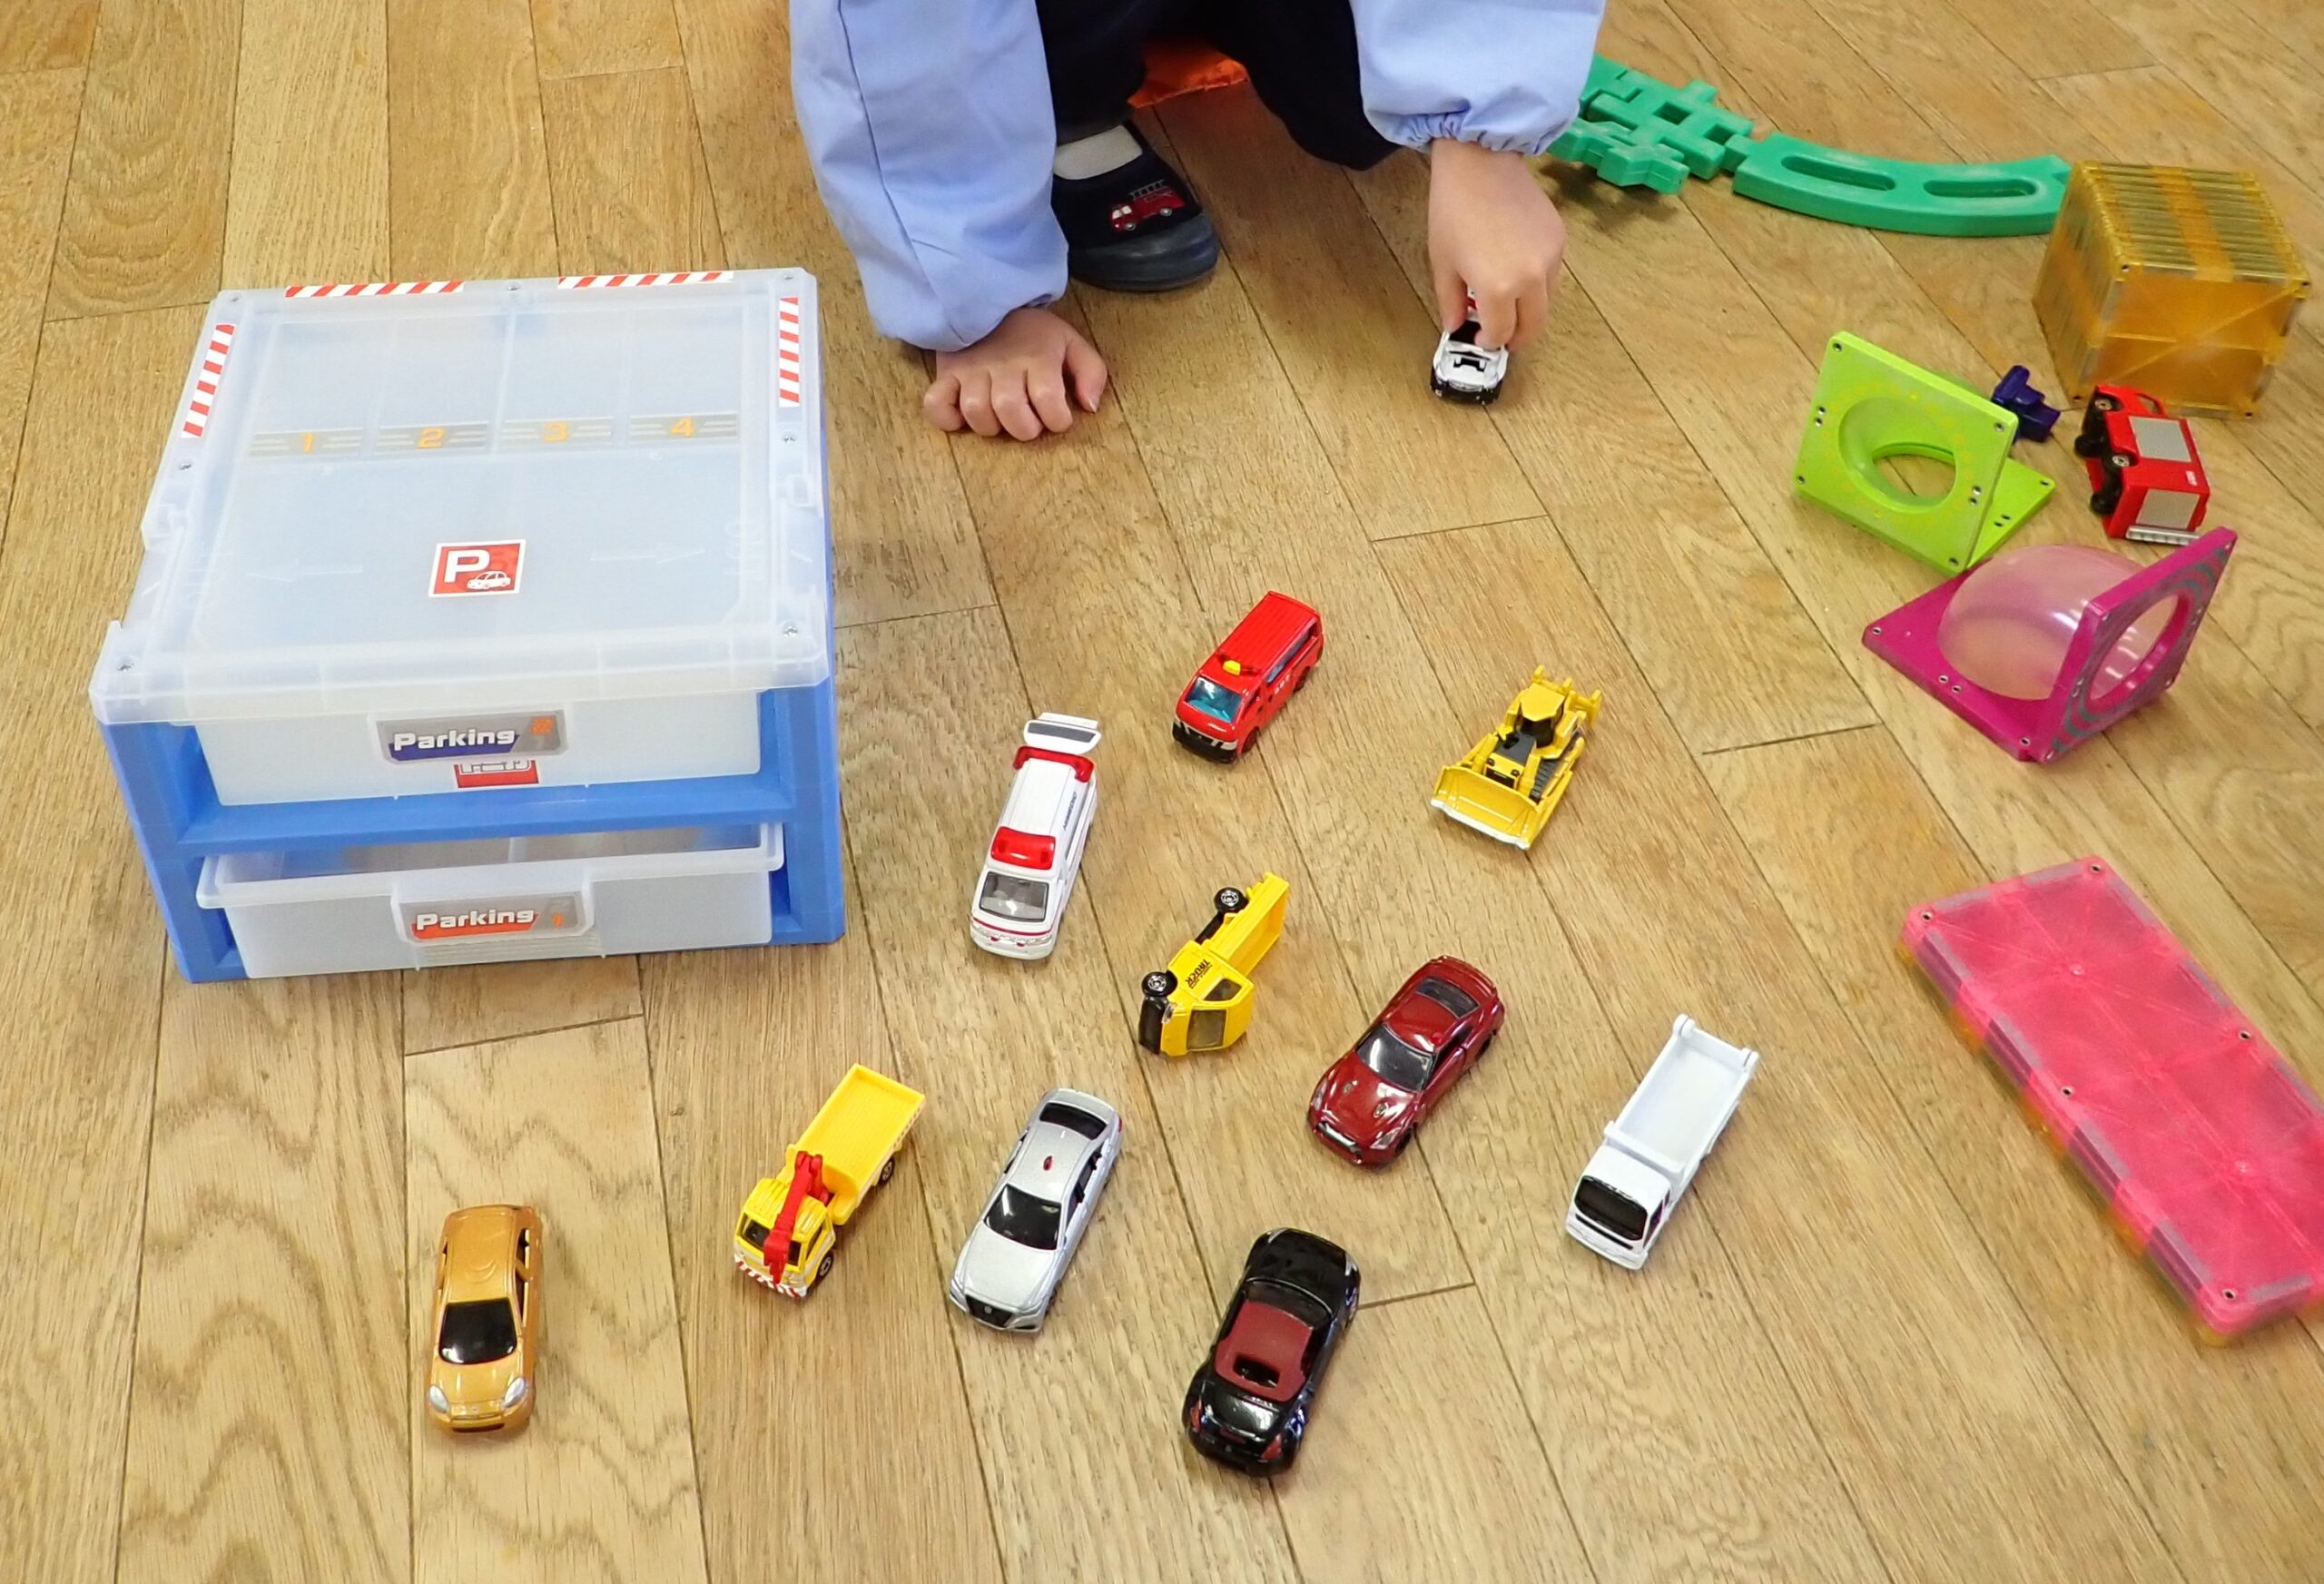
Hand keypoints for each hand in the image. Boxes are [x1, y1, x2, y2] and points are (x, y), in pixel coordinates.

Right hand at [925, 306, 1108, 439]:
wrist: (989, 299)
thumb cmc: (1033, 332)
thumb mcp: (1071, 342)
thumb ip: (1091, 372)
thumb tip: (1089, 407)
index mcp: (1037, 358)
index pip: (1048, 400)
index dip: (1057, 420)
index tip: (1058, 417)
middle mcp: (1003, 365)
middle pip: (1010, 410)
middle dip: (1025, 428)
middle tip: (1029, 420)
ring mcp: (970, 370)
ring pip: (976, 412)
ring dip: (991, 426)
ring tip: (1000, 417)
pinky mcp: (946, 374)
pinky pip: (936, 404)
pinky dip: (947, 419)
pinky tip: (963, 417)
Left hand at [1426, 139, 1566, 350]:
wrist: (1480, 161)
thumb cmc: (1454, 210)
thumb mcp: (1443, 263)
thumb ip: (1452, 302)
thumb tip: (1456, 326)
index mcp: (1498, 289)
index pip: (1502, 333)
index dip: (1490, 342)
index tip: (1481, 339)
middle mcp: (1532, 278)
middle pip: (1534, 325)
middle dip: (1518, 337)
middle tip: (1502, 337)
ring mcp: (1550, 258)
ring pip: (1546, 301)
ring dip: (1528, 310)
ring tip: (1506, 301)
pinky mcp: (1560, 239)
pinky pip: (1552, 274)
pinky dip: (1537, 282)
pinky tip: (1516, 269)